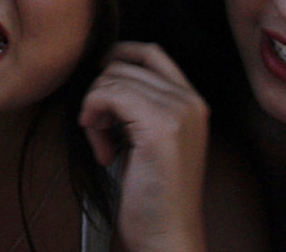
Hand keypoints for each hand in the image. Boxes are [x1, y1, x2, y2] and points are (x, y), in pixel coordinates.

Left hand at [80, 43, 208, 251]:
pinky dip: (93, 116)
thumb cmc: (156, 197)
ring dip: (94, 110)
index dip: (117, 57)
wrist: (169, 236)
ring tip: (104, 146)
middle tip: (100, 131)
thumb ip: (142, 106)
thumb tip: (105, 77)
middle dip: (100, 93)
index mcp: (192, 103)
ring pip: (112, 79)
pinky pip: (108, 94)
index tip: (98, 83)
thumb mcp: (152, 141)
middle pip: (124, 65)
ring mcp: (177, 112)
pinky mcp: (159, 126)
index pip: (151, 52)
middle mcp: (189, 101)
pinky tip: (103, 150)